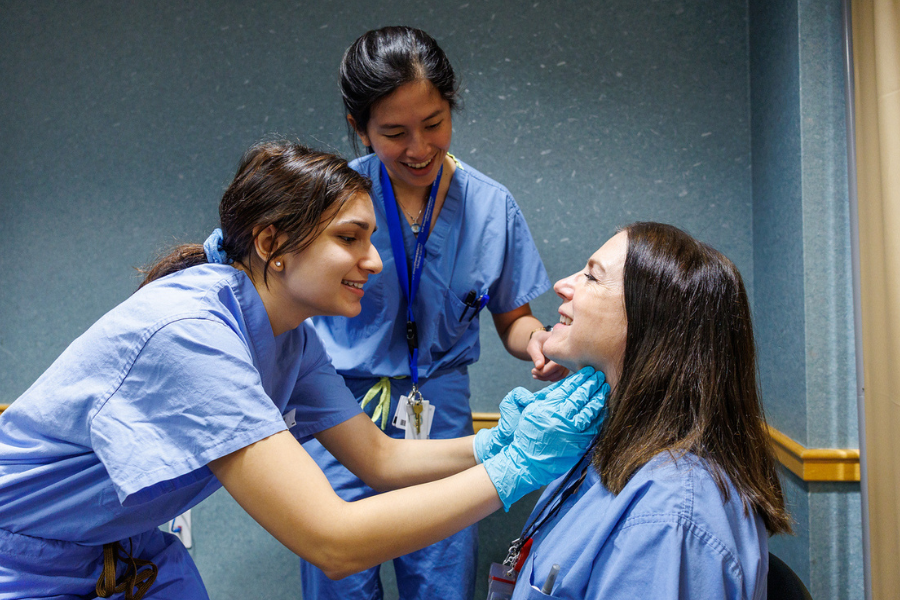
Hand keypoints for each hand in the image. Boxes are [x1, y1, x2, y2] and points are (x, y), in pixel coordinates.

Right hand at [482, 367, 609, 509]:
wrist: (527, 462)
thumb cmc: (526, 435)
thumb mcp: (525, 411)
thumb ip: (536, 396)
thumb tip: (554, 386)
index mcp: (547, 408)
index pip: (567, 388)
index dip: (578, 378)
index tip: (587, 372)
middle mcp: (560, 418)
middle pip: (580, 396)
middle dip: (591, 384)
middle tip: (599, 375)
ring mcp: (570, 432)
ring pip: (589, 410)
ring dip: (598, 397)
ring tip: (604, 388)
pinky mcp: (578, 444)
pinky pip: (593, 427)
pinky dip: (599, 416)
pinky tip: (604, 408)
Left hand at [527, 329, 568, 381]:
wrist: (542, 340)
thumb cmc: (537, 342)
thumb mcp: (533, 346)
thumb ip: (536, 355)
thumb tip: (539, 366)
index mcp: (559, 347)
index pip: (556, 365)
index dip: (544, 371)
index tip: (533, 370)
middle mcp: (567, 354)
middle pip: (559, 372)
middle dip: (544, 376)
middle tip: (533, 373)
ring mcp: (568, 360)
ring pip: (561, 375)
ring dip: (547, 378)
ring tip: (536, 375)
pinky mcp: (567, 365)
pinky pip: (562, 375)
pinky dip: (552, 377)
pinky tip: (542, 375)